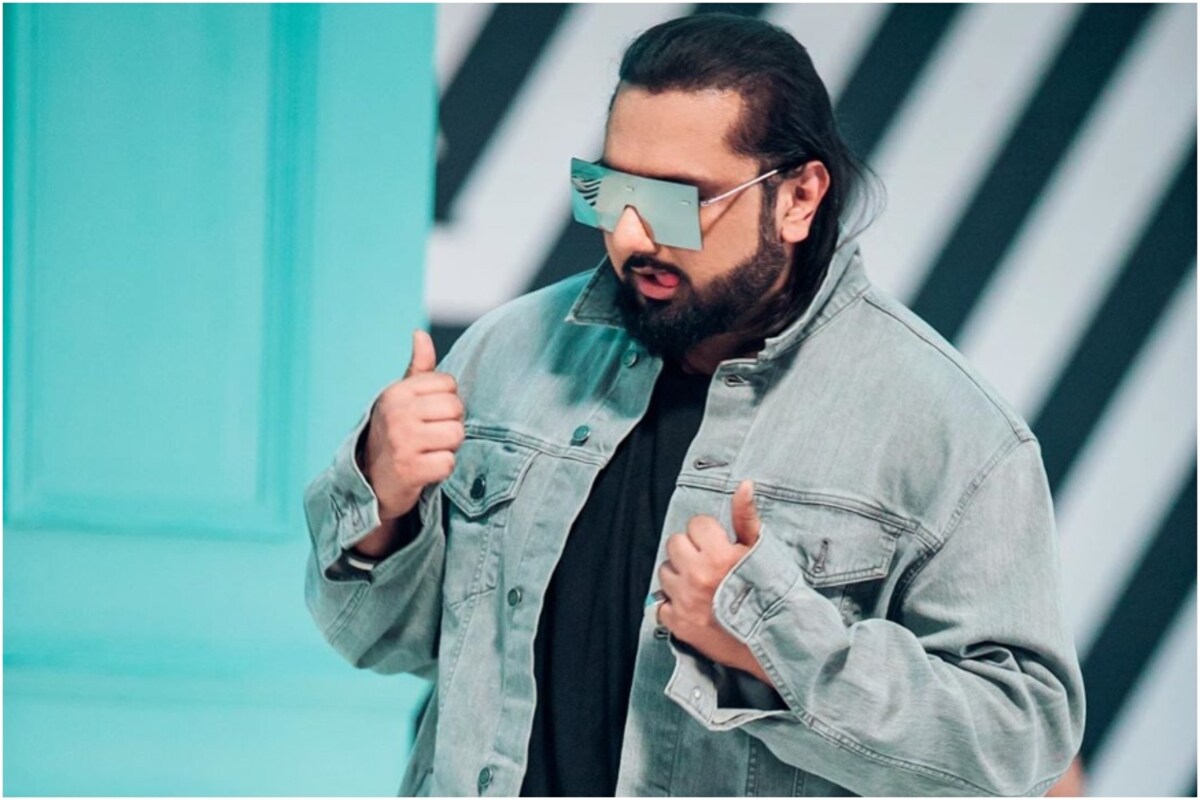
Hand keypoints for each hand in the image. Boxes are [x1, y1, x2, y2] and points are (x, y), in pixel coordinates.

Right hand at [358, 330, 464, 521]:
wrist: (371, 483)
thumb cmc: (394, 435)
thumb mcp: (401, 399)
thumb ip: (418, 368)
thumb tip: (420, 334)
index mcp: (397, 392)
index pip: (449, 384)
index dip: (446, 403)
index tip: (429, 416)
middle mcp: (397, 413)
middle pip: (456, 408)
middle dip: (450, 424)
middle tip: (431, 436)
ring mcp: (402, 441)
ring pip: (456, 435)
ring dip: (448, 448)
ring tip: (428, 451)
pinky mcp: (410, 469)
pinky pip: (449, 463)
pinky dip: (442, 470)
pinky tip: (425, 469)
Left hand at [657, 480, 773, 684]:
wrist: (778, 641)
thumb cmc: (775, 594)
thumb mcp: (763, 551)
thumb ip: (746, 517)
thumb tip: (743, 485)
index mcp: (719, 555)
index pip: (696, 524)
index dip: (709, 533)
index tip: (720, 546)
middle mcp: (698, 576)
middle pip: (675, 544)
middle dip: (690, 550)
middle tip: (709, 564)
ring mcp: (685, 601)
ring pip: (664, 571)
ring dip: (679, 575)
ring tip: (701, 585)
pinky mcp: (679, 625)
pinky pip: (659, 604)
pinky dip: (672, 604)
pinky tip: (692, 605)